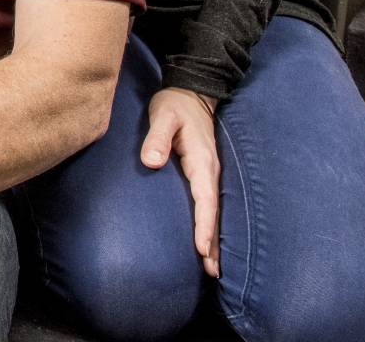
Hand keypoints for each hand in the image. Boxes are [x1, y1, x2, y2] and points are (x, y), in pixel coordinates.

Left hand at [140, 87, 220, 276]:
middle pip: (214, 212)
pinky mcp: (203, 173)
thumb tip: (151, 163)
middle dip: (214, 242)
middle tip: (212, 271)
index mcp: (202, 160)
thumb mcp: (162, 115)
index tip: (202, 248)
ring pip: (214, 211)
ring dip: (214, 238)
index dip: (204, 224)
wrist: (190, 93)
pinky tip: (205, 241)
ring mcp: (209, 173)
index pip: (205, 198)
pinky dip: (210, 224)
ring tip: (212, 268)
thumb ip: (156, 137)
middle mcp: (210, 170)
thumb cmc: (174, 104)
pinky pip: (209, 204)